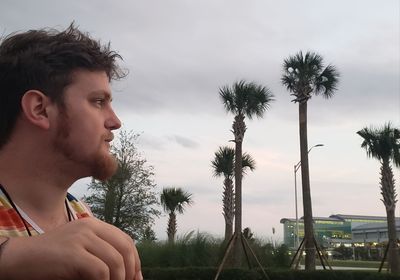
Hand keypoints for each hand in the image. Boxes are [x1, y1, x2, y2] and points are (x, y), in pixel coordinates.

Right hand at [0, 217, 142, 279]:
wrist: (20, 259)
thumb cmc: (52, 259)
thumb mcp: (80, 250)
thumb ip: (101, 253)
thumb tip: (130, 272)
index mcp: (94, 225)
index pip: (125, 240)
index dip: (135, 260)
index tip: (136, 278)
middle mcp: (90, 227)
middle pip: (125, 248)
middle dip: (131, 271)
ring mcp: (81, 238)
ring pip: (116, 261)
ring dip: (118, 279)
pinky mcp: (73, 253)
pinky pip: (100, 271)